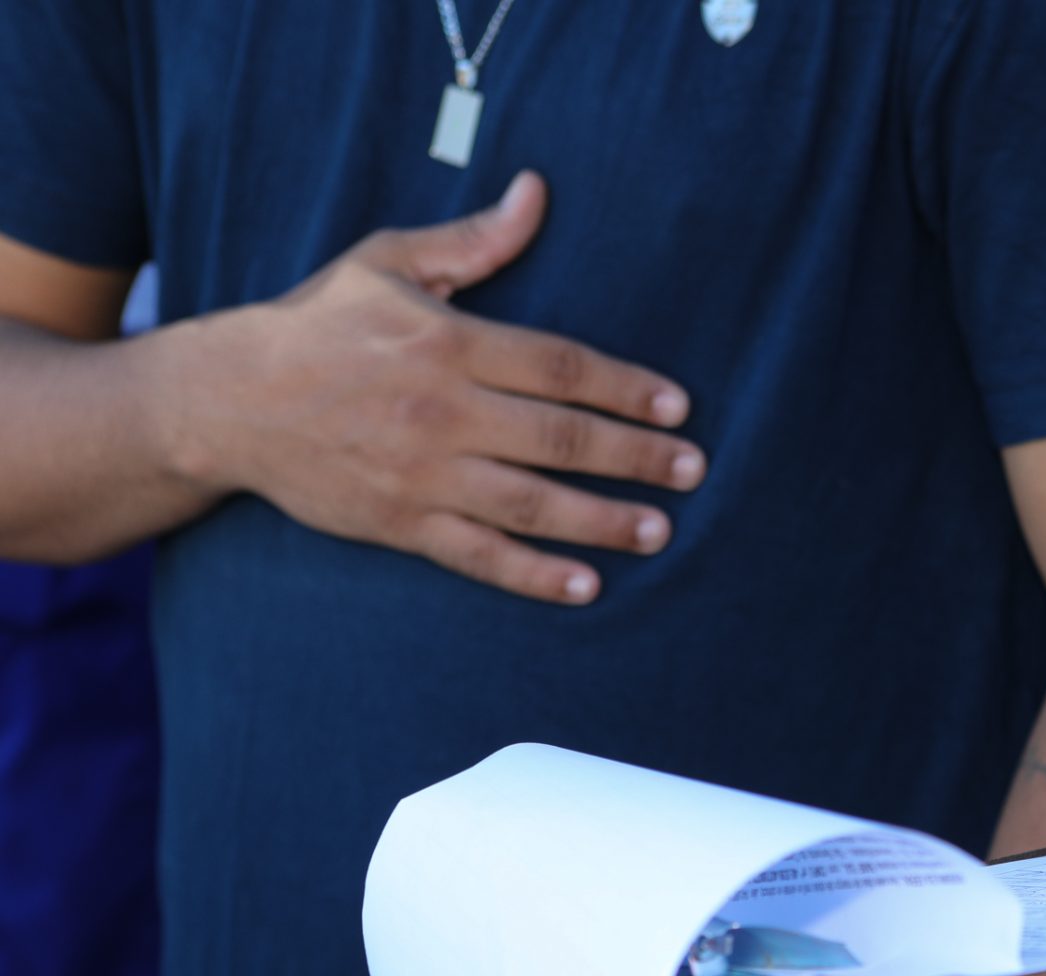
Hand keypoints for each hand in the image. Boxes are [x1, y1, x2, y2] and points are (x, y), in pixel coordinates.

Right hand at [177, 171, 704, 603]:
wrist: (225, 399)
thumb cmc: (316, 323)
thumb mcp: (387, 262)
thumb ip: (474, 242)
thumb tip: (537, 193)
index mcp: (446, 343)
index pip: (561, 367)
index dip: (628, 389)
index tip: (678, 406)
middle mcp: (441, 411)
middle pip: (562, 437)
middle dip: (637, 457)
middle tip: (694, 469)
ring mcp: (422, 473)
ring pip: (533, 503)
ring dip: (604, 520)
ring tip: (661, 530)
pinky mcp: (400, 523)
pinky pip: (481, 556)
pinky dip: (535, 574)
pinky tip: (588, 585)